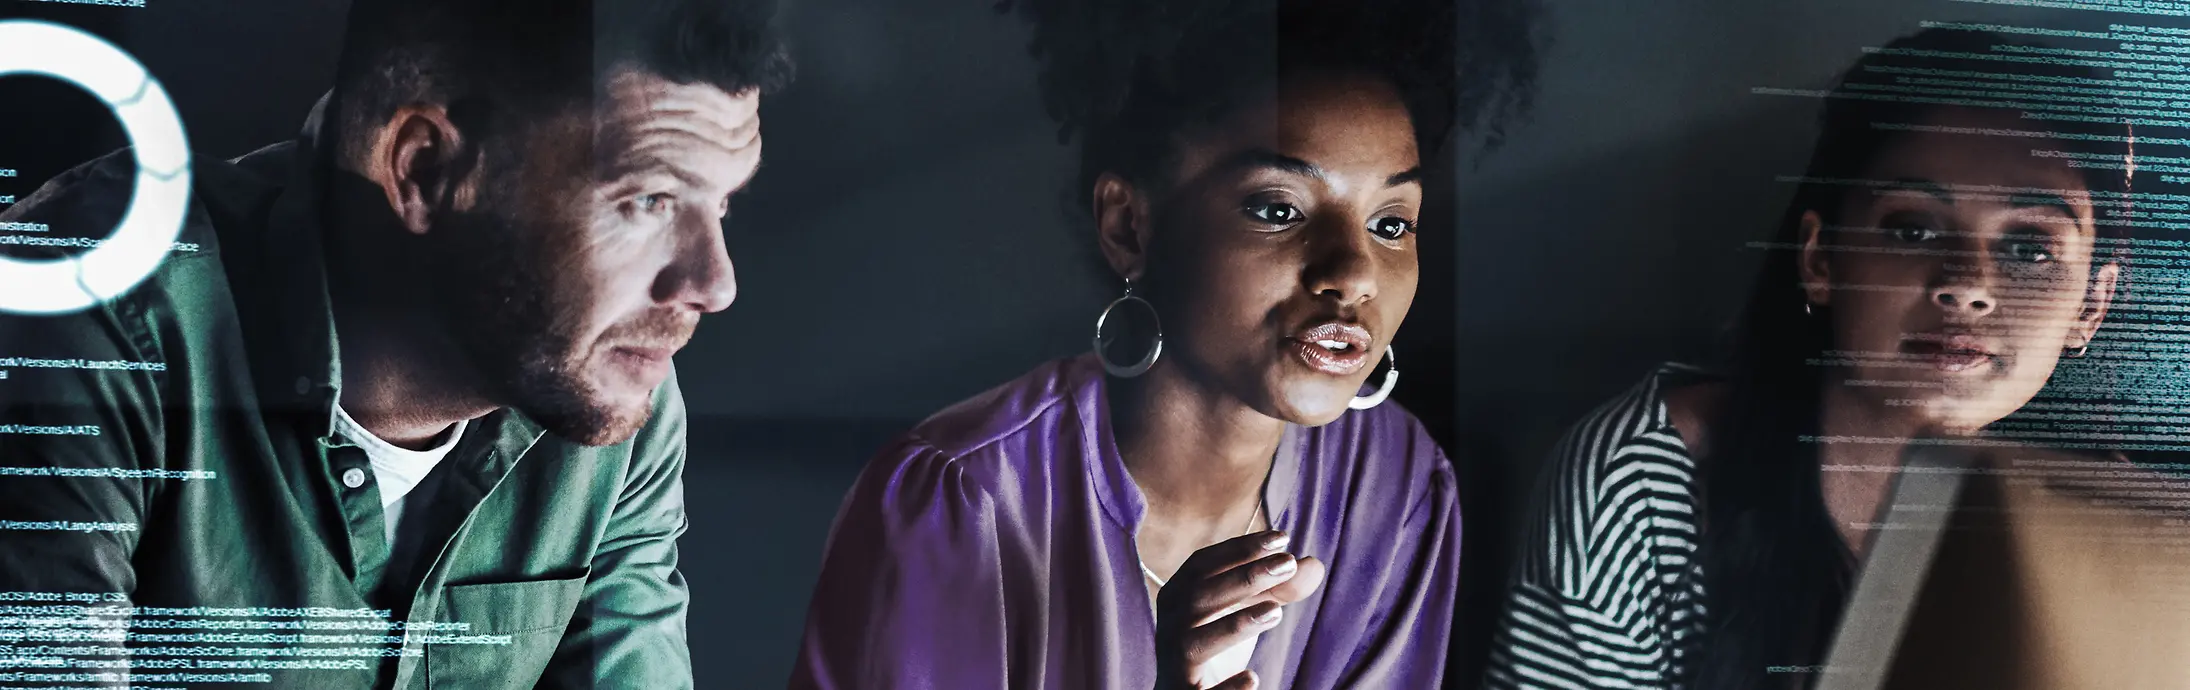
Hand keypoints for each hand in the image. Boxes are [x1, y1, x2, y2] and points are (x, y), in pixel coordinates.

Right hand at [1152, 530, 1327, 689]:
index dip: (1240, 549)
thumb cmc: (1216, 644)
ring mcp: (1175, 664)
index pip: (1204, 564)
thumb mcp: (1246, 611)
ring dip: (1234, 625)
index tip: (1282, 538)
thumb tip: (1315, 565)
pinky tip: (1252, 678)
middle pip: (1199, 596)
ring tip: (1276, 612)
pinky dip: (1226, 688)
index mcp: (1178, 597)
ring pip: (1194, 644)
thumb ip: (1278, 588)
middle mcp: (1170, 627)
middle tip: (1288, 563)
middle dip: (1244, 577)